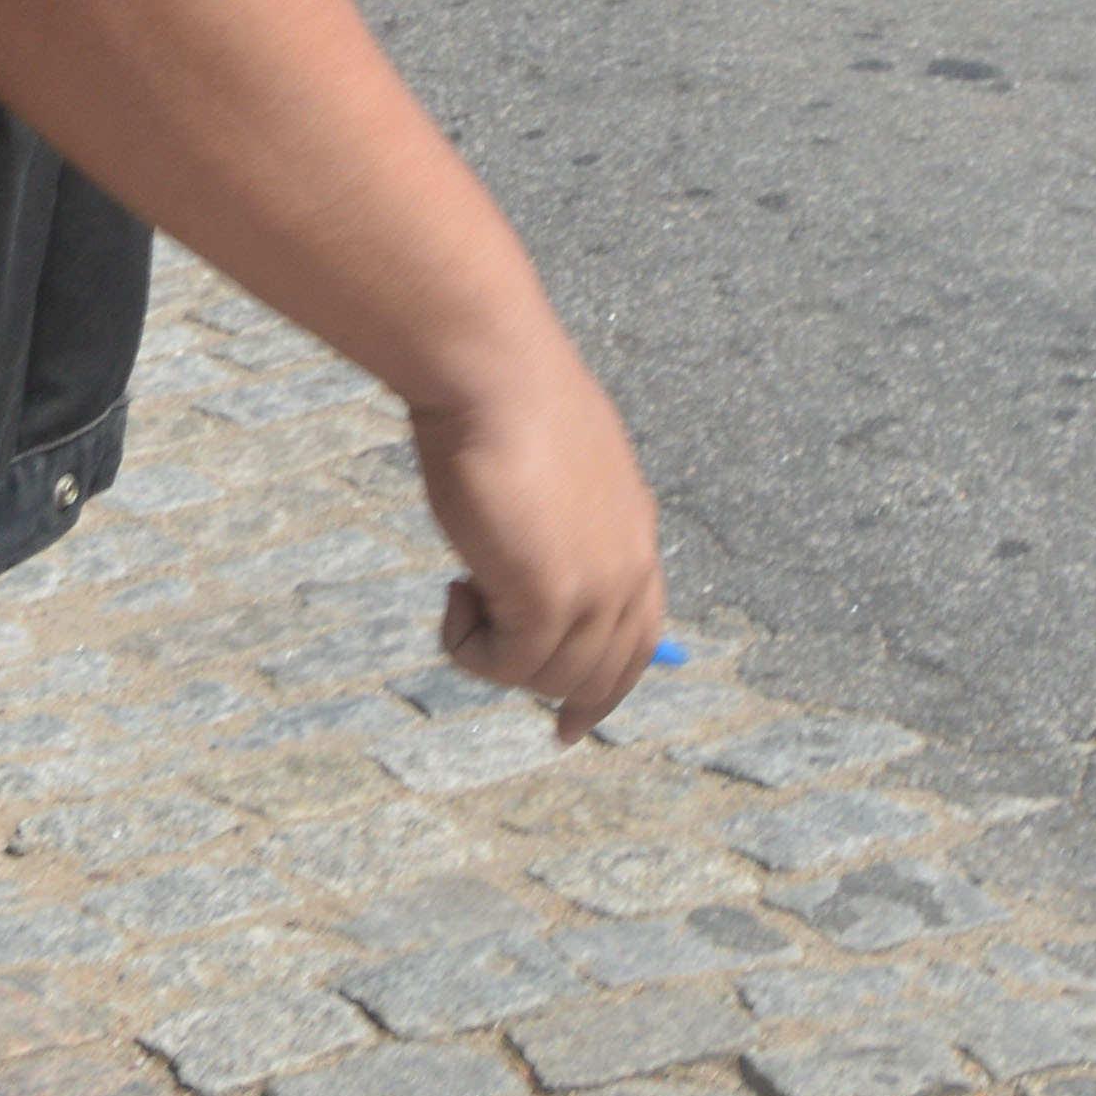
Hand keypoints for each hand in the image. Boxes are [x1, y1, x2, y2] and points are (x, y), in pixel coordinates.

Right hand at [413, 353, 667, 743]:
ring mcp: (596, 587)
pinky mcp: (549, 600)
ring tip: (462, 588)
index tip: (572, 722)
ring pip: (548, 677)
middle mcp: (630, 567)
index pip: (640, 638)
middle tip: (480, 648)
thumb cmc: (505, 401)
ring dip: (493, 652)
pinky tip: (455, 591)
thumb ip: (559, 521)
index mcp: (636, 532)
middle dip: (542, 683)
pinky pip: (508, 666)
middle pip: (598, 672)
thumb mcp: (551, 469)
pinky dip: (469, 647)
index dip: (607, 685)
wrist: (491, 373)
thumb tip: (527, 560)